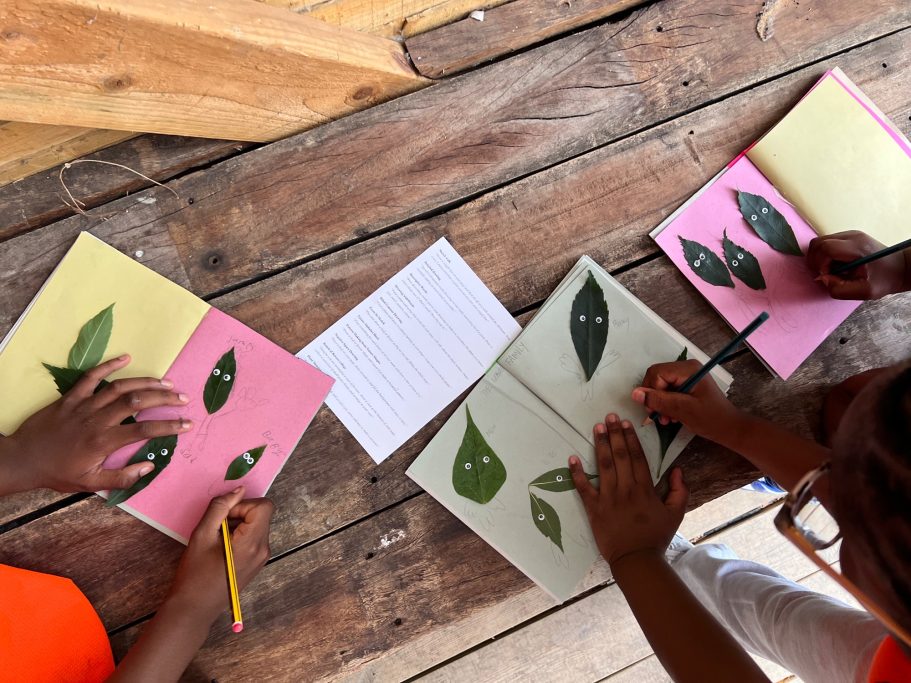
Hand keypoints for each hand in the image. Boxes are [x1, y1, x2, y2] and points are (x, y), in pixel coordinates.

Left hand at [0, 355, 192, 493]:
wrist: (22, 460)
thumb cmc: (57, 473)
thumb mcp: (90, 483)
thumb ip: (122, 477)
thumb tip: (149, 466)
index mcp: (103, 442)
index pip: (144, 429)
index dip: (169, 426)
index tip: (187, 424)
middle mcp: (97, 420)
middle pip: (136, 401)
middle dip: (164, 398)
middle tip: (182, 398)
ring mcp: (83, 405)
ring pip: (119, 387)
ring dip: (146, 382)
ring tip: (166, 382)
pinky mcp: (71, 397)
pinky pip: (91, 376)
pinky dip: (109, 365)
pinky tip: (126, 357)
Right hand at [167, 487, 272, 622]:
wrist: (194, 609)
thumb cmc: (195, 573)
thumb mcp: (202, 535)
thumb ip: (220, 508)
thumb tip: (239, 489)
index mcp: (253, 543)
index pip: (263, 506)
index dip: (242, 505)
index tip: (223, 519)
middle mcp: (264, 550)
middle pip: (261, 515)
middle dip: (238, 515)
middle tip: (216, 530)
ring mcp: (262, 558)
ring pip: (256, 525)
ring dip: (237, 525)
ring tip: (217, 542)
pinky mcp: (256, 563)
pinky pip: (253, 538)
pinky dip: (239, 536)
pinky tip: (221, 549)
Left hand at [569, 415, 687, 564]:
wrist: (636, 560)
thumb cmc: (656, 537)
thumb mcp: (676, 514)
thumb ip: (679, 491)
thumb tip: (677, 470)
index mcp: (644, 489)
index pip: (637, 458)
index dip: (631, 439)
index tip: (626, 424)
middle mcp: (626, 489)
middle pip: (619, 456)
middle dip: (614, 435)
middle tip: (609, 416)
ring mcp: (608, 498)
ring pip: (603, 466)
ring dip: (600, 445)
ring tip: (597, 428)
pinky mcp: (594, 509)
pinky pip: (583, 488)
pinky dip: (576, 473)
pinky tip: (572, 458)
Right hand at [631, 359, 743, 446]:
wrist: (730, 429)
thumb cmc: (711, 419)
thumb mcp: (683, 410)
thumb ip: (659, 400)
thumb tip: (635, 393)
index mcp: (688, 369)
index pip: (656, 373)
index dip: (651, 391)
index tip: (656, 411)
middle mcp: (686, 368)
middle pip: (656, 378)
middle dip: (655, 398)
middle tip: (659, 417)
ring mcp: (686, 376)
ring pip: (660, 386)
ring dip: (660, 403)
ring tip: (666, 420)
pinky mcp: (686, 385)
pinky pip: (667, 391)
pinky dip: (666, 404)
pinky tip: (671, 416)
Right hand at [806, 230, 907, 299]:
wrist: (899, 267)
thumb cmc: (883, 280)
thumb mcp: (865, 292)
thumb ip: (840, 290)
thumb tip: (823, 279)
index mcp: (857, 248)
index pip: (825, 247)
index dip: (819, 263)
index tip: (826, 275)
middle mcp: (851, 236)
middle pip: (818, 243)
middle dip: (815, 260)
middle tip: (824, 273)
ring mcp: (849, 234)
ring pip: (820, 242)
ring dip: (819, 258)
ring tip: (830, 269)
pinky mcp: (848, 236)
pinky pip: (827, 242)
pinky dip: (824, 255)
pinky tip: (836, 264)